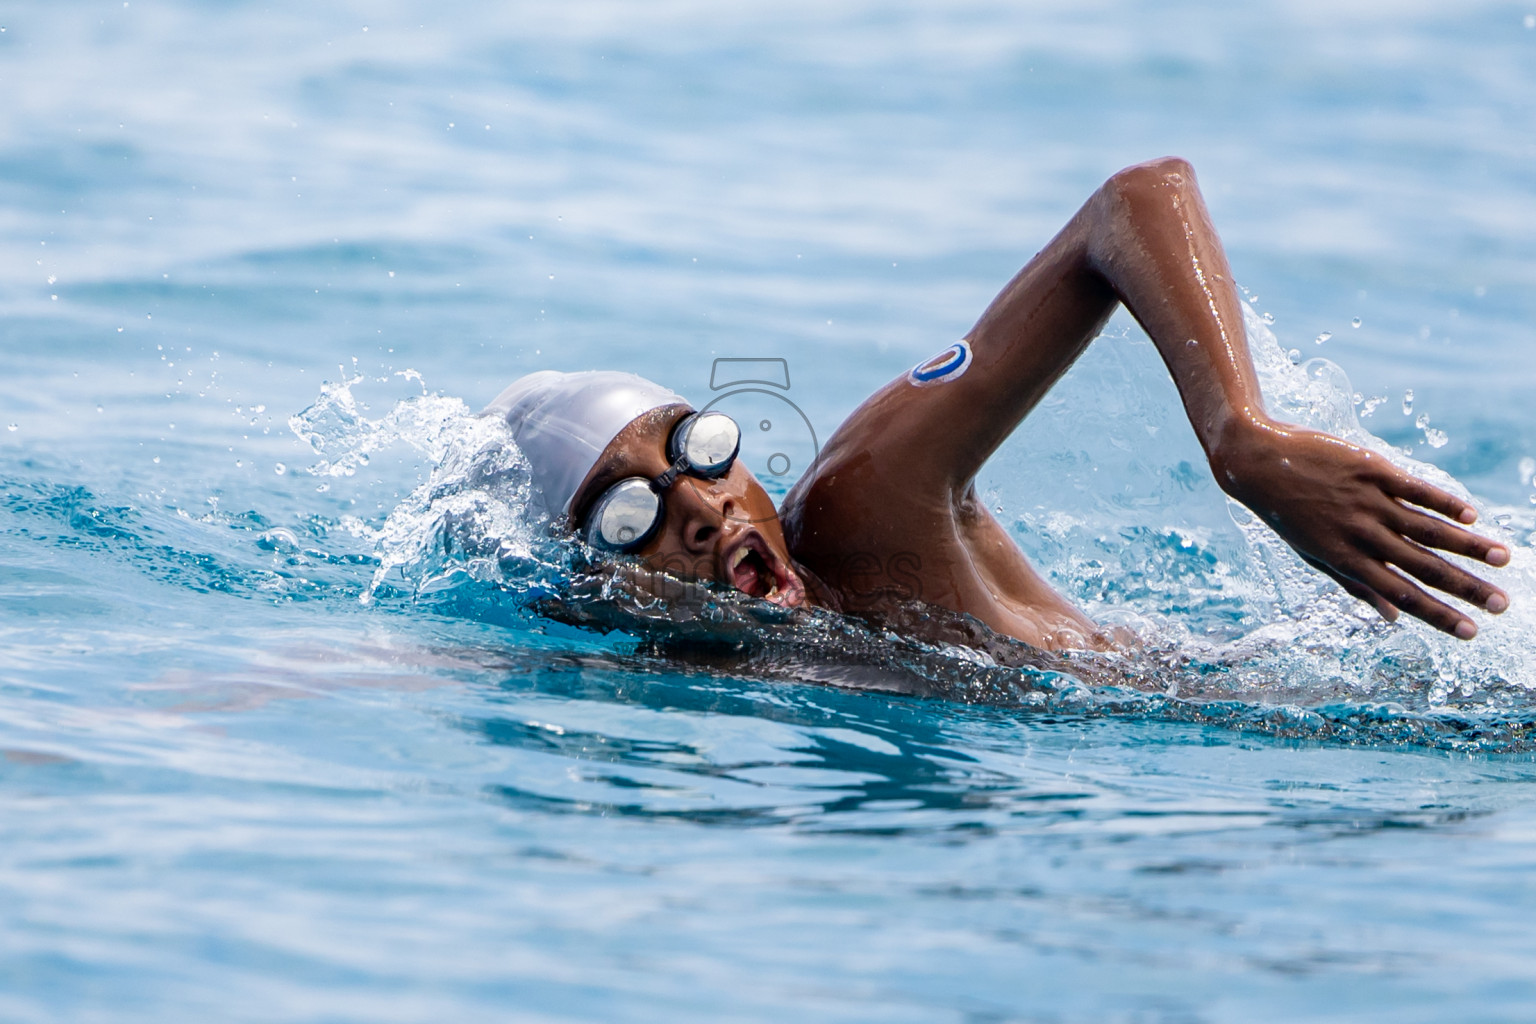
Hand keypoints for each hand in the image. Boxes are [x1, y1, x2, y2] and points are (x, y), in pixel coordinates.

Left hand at [1211, 418, 1509, 638]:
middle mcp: (1361, 535)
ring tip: (1503, 558)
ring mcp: (1368, 502)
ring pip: (1428, 529)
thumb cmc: (1287, 514)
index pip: (1403, 595)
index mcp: (1347, 560)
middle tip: (1504, 605)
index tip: (1473, 632)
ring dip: (1469, 545)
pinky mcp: (1372, 470)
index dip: (1439, 615)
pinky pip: (1415, 489)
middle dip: (1466, 588)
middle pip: (1423, 566)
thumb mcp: (1313, 555)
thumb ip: (1355, 585)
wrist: (1258, 462)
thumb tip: (1393, 617)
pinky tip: (1471, 514)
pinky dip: (1444, 501)